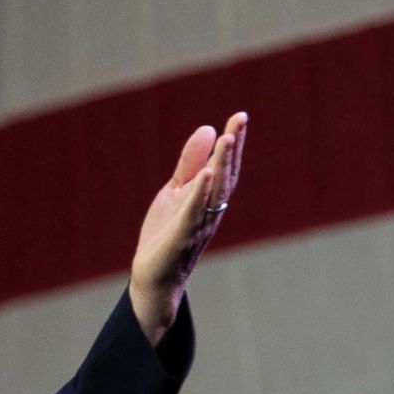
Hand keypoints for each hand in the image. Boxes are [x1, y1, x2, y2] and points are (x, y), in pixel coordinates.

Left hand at [129, 112, 247, 345]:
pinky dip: (200, 193)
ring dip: (222, 165)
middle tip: (240, 120)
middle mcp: (210, 211)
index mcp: (209, 199)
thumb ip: (190, 163)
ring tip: (228, 138)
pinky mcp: (180, 237)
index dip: (234, 143)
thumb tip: (208, 129)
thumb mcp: (176, 191)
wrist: (153, 276)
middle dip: (233, 148)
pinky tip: (206, 174)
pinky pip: (193, 213)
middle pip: (226, 176)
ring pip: (214, 192)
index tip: (240, 117)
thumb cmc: (166, 232)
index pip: (225, 167)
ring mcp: (197, 224)